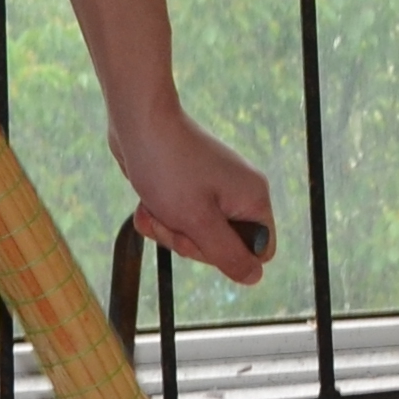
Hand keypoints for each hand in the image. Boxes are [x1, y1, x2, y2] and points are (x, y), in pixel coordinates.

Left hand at [109, 101, 278, 284]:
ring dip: (169, 228)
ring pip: (198, 234)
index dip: (229, 257)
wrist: (138, 121)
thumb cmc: (168, 168)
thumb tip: (254, 278)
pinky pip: (183, 217)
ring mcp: (216, 188)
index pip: (259, 251)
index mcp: (253, 199)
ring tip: (151, 208)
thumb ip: (228, 254)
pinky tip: (145, 204)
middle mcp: (240, 193)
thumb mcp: (197, 221)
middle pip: (223, 246)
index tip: (203, 238)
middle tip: (170, 219)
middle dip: (189, 240)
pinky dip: (162, 215)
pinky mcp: (192, 185)